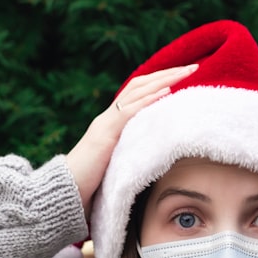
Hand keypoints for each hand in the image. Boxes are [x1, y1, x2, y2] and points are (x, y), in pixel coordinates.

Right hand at [66, 64, 198, 215]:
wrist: (66, 189)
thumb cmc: (90, 181)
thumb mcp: (116, 161)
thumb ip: (130, 152)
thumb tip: (151, 154)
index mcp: (113, 122)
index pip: (138, 93)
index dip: (160, 82)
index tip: (183, 76)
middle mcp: (109, 117)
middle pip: (140, 85)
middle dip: (167, 74)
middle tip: (192, 67)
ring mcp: (106, 123)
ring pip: (137, 92)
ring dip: (163, 80)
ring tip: (184, 72)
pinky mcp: (105, 134)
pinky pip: (129, 112)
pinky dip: (148, 100)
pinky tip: (166, 92)